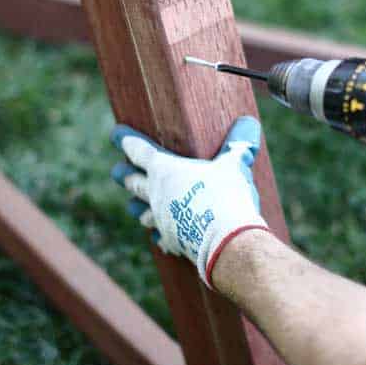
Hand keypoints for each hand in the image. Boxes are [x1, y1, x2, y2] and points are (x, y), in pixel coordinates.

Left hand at [111, 116, 268, 286]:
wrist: (227, 240)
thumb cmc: (226, 195)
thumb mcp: (234, 165)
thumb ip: (238, 145)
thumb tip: (249, 123)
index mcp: (166, 170)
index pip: (141, 152)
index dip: (128, 142)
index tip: (117, 135)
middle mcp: (157, 194)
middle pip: (133, 183)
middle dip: (125, 175)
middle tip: (116, 171)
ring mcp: (162, 220)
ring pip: (142, 212)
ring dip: (138, 207)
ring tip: (133, 206)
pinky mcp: (172, 241)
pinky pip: (160, 237)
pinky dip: (160, 235)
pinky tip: (160, 238)